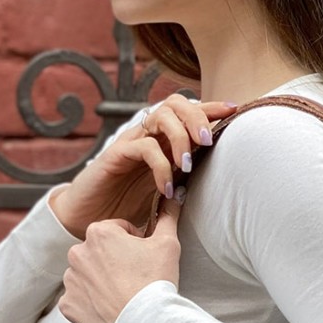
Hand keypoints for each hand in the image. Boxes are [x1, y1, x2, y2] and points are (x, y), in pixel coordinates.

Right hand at [48, 93, 239, 239]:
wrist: (89, 218)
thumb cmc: (126, 204)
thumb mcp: (164, 190)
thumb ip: (185, 179)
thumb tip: (220, 179)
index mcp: (161, 138)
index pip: (187, 111)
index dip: (210, 107)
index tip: (234, 109)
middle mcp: (146, 134)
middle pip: (175, 104)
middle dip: (197, 117)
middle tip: (208, 141)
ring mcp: (130, 142)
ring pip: (159, 117)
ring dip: (180, 138)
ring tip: (186, 166)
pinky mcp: (115, 155)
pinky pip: (144, 148)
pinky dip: (161, 166)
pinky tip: (165, 189)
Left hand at [57, 200, 181, 322]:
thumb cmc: (156, 282)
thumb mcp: (168, 243)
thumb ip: (167, 216)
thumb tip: (174, 195)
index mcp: (98, 232)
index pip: (118, 230)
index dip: (134, 242)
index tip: (143, 258)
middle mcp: (77, 253)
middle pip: (99, 251)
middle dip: (114, 260)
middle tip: (134, 277)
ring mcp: (70, 281)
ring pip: (87, 274)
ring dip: (100, 280)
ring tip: (122, 293)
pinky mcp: (68, 306)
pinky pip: (78, 299)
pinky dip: (91, 303)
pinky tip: (109, 307)